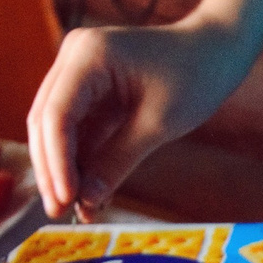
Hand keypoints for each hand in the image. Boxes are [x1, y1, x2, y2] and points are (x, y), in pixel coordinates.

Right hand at [25, 18, 254, 215]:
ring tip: (76, 211)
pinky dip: (82, 161)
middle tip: (59, 212)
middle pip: (47, 121)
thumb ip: (117, 161)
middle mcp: (75, 57)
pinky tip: (89, 194)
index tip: (65, 199)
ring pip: (57, 129)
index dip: (57, 162)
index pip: (57, 115)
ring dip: (65, 169)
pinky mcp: (91, 90)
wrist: (215, 50)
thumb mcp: (158, 124)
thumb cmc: (195, 77)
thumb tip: (85, 201)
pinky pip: (78, 130)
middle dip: (52, 169)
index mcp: (89, 55)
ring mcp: (80, 72)